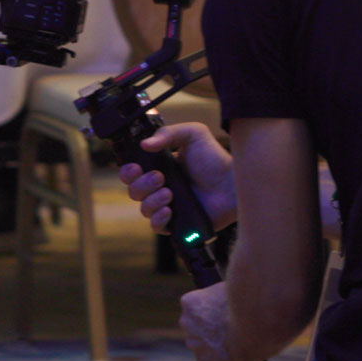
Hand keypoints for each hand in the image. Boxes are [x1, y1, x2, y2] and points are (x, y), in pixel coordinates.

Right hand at [118, 122, 236, 232]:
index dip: (128, 172)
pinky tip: (169, 210)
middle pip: (133, 191)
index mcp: (159, 167)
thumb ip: (168, 133)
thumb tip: (144, 144)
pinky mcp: (178, 223)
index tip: (136, 167)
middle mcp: (161, 187)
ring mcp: (168, 206)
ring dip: (152, 200)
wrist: (233, 183)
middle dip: (141, 184)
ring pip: (144, 209)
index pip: (132, 172)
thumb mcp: (193, 135)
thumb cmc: (215, 159)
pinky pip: (156, 227)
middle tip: (160, 177)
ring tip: (170, 193)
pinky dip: (158, 219)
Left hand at [179, 283, 244, 360]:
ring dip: (217, 347)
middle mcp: (187, 324)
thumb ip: (220, 295)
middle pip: (197, 329)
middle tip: (232, 330)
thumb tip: (225, 295)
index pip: (195, 308)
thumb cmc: (247, 302)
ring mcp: (195, 345)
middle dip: (211, 331)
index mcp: (190, 303)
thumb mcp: (230, 288)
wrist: (256, 325)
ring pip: (204, 347)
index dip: (212, 312)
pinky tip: (238, 355)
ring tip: (239, 343)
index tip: (224, 315)